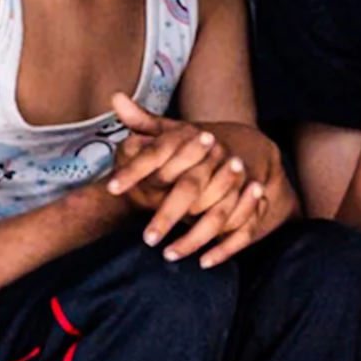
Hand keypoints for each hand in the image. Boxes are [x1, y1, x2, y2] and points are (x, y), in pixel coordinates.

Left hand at [107, 99, 294, 266]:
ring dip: (193, 237)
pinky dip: (224, 249)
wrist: (246, 148)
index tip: (110, 187)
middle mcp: (217, 160)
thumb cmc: (195, 145)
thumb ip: (143, 121)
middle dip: (167, 214)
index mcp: (192, 141)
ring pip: (217, 215)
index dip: (133, 170)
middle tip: (146, 238)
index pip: (157, 154)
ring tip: (168, 254)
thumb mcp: (172, 130)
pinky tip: (203, 262)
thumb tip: (115, 97)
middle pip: (190, 188)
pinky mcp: (251, 206)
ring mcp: (238, 184)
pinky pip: (242, 231)